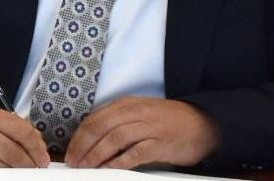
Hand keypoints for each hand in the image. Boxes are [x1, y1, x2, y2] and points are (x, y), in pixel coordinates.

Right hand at [0, 108, 49, 180]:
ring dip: (16, 176)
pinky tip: (2, 179)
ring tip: (21, 176)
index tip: (43, 158)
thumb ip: (10, 127)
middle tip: (36, 171)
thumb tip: (37, 144)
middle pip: (13, 154)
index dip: (37, 147)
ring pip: (1, 170)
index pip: (21, 131)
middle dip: (30, 166)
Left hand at [64, 96, 219, 168]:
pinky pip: (136, 152)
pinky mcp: (161, 143)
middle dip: (83, 145)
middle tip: (74, 161)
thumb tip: (92, 139)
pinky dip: (120, 161)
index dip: (79, 136)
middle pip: (101, 127)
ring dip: (97, 154)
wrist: (203, 124)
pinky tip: (110, 168)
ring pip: (115, 138)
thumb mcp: (141, 113)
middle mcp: (137, 112)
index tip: (71, 150)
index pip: (95, 118)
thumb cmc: (169, 121)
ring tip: (86, 166)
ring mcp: (149, 127)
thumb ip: (119, 121)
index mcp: (128, 104)